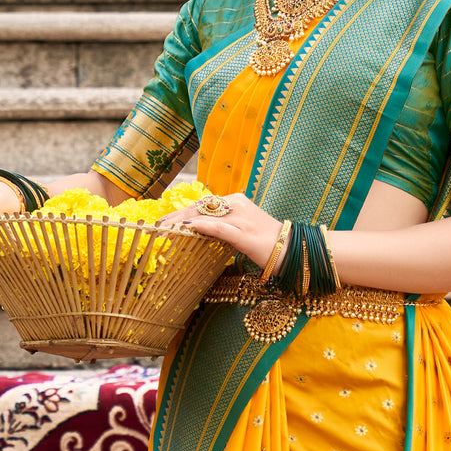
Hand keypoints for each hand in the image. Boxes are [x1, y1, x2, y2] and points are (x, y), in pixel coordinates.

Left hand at [157, 192, 282, 268]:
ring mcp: (241, 217)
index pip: (203, 203)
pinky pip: (218, 227)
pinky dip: (201, 226)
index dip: (182, 211)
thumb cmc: (266, 242)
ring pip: (205, 215)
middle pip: (200, 207)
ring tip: (165, 227)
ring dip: (182, 221)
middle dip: (176, 215)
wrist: (292, 250)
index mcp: (236, 200)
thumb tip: (200, 230)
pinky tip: (188, 227)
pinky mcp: (244, 233)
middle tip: (158, 224)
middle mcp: (237, 204)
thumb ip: (223, 225)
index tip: (165, 220)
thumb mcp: (243, 228)